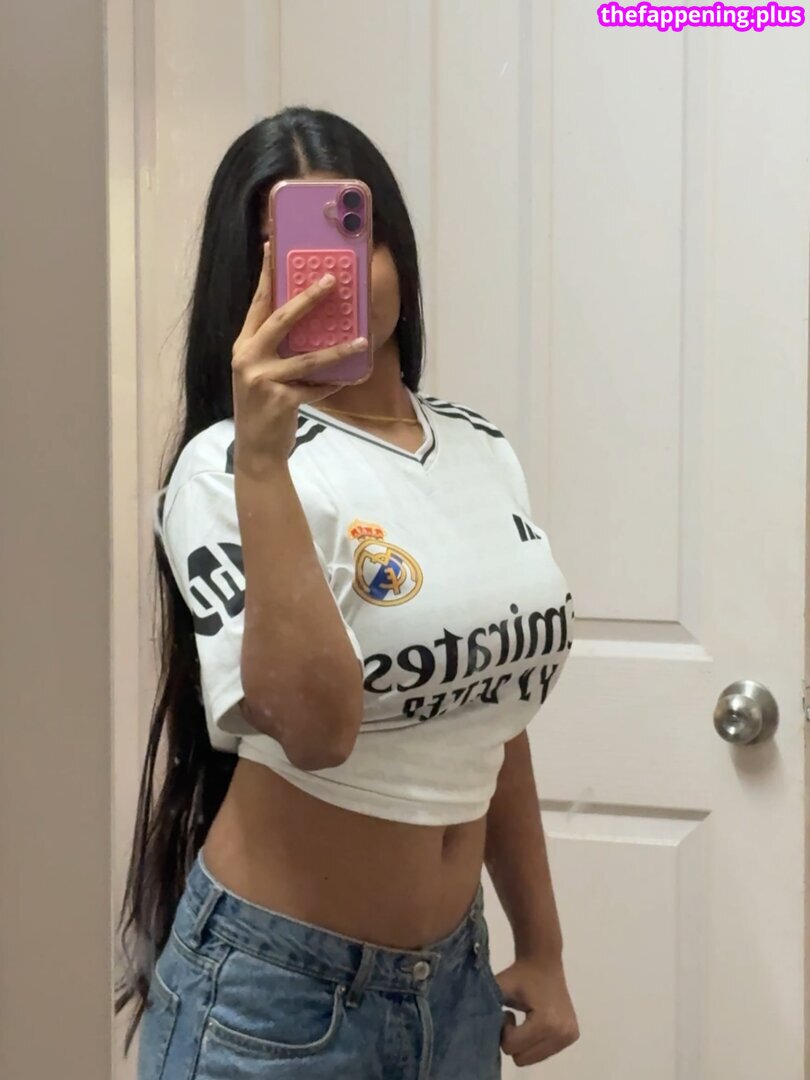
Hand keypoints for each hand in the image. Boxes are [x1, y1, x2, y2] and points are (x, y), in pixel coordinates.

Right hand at [231, 240, 368, 472]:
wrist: (256, 450)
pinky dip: (334, 383)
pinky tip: (352, 377)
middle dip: (307, 299)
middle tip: (330, 280)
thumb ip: (275, 350)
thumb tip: (310, 322)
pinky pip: (315, 387)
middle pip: (280, 321)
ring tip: (361, 340)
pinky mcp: (280, 401)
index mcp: (243, 346)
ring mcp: (262, 381)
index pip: (256, 305)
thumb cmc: (263, 407)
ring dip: (337, 350)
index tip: (271, 247)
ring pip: (307, 359)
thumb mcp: (260, 373)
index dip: (264, 276)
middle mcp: (248, 359)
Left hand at [495, 957, 579, 1066]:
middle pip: (523, 1058)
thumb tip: (475, 1022)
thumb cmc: (519, 974)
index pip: (512, 1047)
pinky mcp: (572, 1036)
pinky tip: (535, 1023)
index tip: (507, 1013)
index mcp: (546, 1022)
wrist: (543, 960)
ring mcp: (569, 1036)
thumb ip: (487, 1005)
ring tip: (524, 1020)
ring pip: (533, 1058)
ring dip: (524, 1042)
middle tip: (514, 1018)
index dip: (503, 1030)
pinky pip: (544, 1052)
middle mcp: (562, 1033)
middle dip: (513, 1040)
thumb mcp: (499, 988)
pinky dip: (536, 1042)